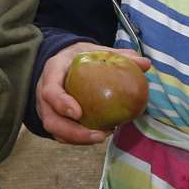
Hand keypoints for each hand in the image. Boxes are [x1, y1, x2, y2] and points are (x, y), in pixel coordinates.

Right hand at [34, 41, 150, 144]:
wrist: (62, 62)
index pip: (50, 91)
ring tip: (104, 136)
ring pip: (56, 131)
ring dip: (79, 139)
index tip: (79, 113)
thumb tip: (145, 64)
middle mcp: (44, 94)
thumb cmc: (79, 57)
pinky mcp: (56, 120)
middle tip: (99, 135)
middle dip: (72, 132)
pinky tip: (101, 133)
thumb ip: (118, 56)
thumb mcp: (95, 50)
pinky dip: (81, 138)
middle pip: (51, 119)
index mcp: (52, 72)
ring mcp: (48, 109)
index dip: (61, 103)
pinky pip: (64, 134)